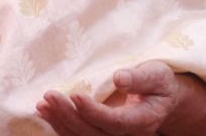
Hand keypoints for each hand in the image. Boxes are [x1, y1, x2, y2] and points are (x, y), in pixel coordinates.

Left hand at [37, 61, 181, 135]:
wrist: (162, 101)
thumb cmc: (160, 84)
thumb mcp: (158, 75)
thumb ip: (140, 78)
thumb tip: (119, 78)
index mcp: (143, 121)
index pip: (115, 122)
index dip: (93, 112)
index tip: (75, 95)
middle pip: (92, 133)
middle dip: (68, 115)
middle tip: (50, 95)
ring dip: (60, 122)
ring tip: (43, 104)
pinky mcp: (100, 135)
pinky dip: (60, 126)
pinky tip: (46, 112)